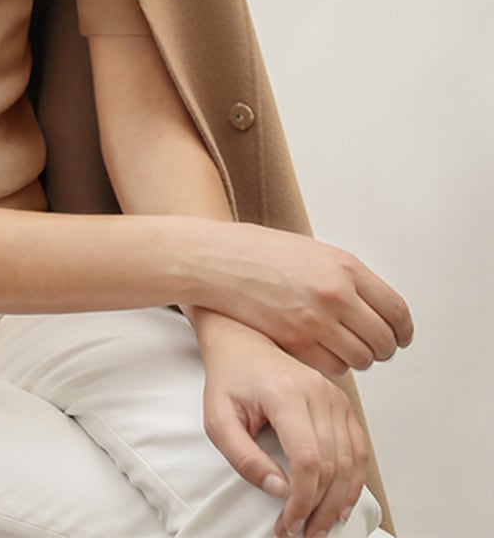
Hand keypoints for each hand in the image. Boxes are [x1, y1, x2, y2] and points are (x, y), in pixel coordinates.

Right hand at [186, 220, 413, 376]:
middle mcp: (335, 294)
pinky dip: (333, 364)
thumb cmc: (257, 252)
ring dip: (357, 358)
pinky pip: (333, 367)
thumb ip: (346, 277)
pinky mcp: (295, 342)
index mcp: (345, 267)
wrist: (215, 260)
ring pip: (362, 359)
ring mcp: (315, 320)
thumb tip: (375, 306)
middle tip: (371, 345)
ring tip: (342, 347)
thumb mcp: (313, 251)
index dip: (401, 330)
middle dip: (382, 348)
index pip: (397, 311)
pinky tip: (321, 351)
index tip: (398, 335)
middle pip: (384, 341)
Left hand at [197, 311, 369, 537]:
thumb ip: (242, 456)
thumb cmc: (230, 379)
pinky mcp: (342, 403)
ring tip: (319, 525)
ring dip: (338, 501)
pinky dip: (353, 481)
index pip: (308, 458)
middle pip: (333, 465)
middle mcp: (317, 392)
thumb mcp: (218, 418)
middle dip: (319, 507)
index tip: (288, 522)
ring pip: (351, 462)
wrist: (242, 343)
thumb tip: (278, 490)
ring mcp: (334, 396)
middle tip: (302, 532)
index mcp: (285, 393)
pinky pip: (358, 449)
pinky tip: (340, 503)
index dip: (302, 499)